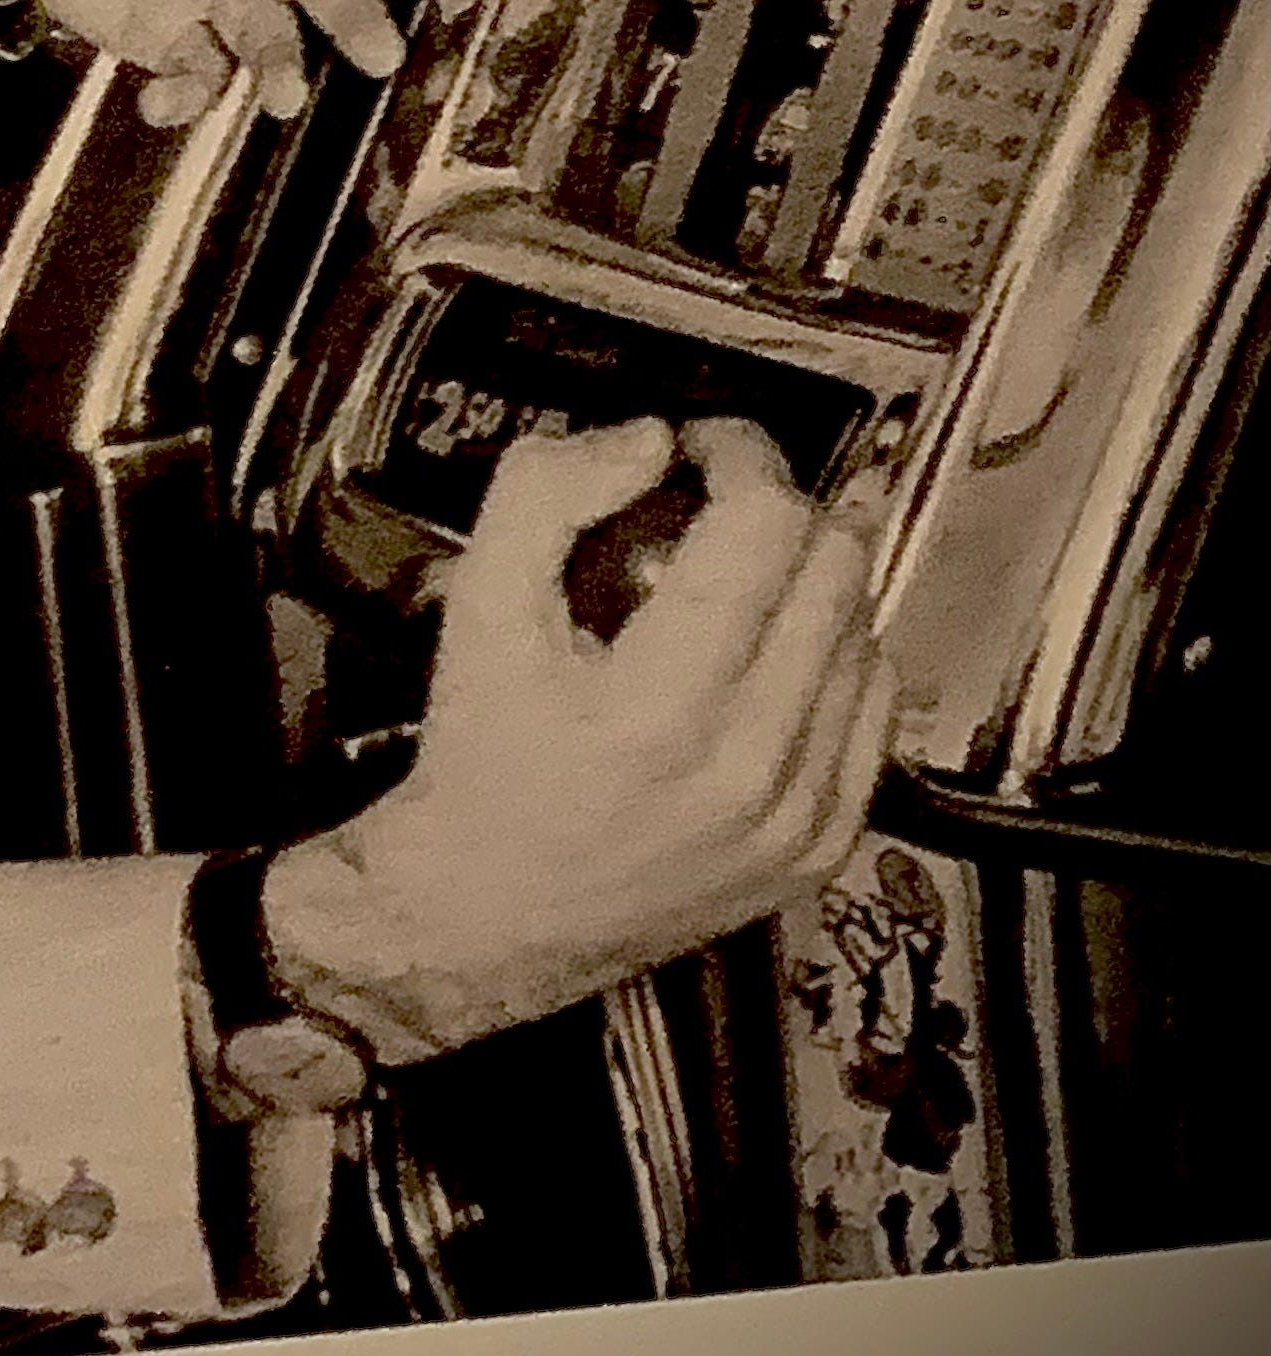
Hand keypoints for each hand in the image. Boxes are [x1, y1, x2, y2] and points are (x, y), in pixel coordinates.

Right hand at [260, 418, 892, 1062]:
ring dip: (811, 581)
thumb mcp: (479, 604)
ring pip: (866, 629)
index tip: (707, 450)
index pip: (766, 525)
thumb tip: (645, 442)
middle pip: (836, 565)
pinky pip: (875, 709)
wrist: (489, 912)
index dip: (742, 455)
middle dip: (782, 509)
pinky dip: (833, 659)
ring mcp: (795, 815)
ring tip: (740, 586)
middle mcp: (744, 769)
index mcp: (658, 708)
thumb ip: (544, 495)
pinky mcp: (821, 847)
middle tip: (725, 507)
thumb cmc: (485, 758)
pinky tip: (772, 654)